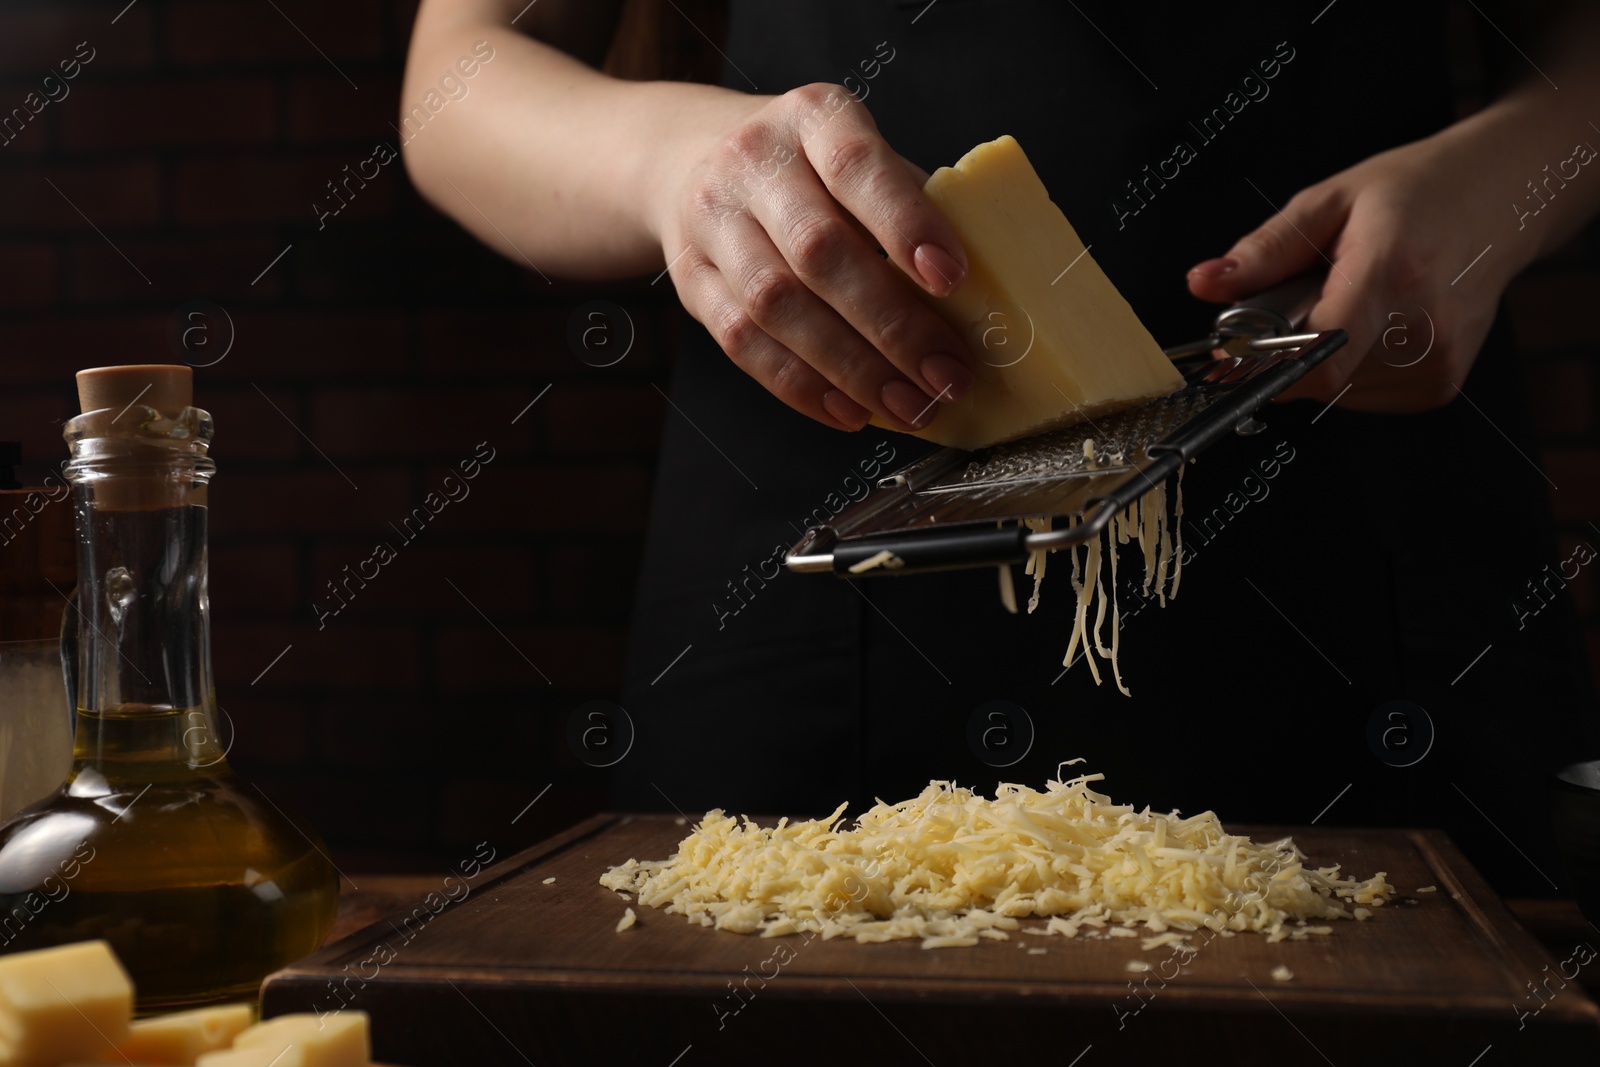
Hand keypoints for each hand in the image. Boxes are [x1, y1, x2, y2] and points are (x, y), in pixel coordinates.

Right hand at [651, 83, 976, 431]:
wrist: (690, 157)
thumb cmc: (806, 166)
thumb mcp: (858, 155)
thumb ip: (911, 207)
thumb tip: (984, 293)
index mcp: (812, 117)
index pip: (857, 167)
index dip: (906, 223)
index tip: (952, 278)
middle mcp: (754, 163)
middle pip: (819, 251)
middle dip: (891, 324)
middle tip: (946, 374)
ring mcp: (714, 222)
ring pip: (776, 306)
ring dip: (851, 368)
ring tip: (908, 405)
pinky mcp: (691, 281)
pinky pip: (743, 344)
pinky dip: (801, 386)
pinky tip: (849, 410)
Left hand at [1185, 128, 1530, 411]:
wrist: (1502, 200)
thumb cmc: (1417, 193)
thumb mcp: (1330, 200)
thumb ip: (1264, 250)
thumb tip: (1204, 282)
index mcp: (1393, 272)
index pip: (1319, 356)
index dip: (1266, 362)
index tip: (1236, 348)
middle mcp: (1425, 326)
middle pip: (1318, 377)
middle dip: (1286, 350)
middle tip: (1299, 303)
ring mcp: (1438, 363)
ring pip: (1336, 393)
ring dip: (1318, 359)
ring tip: (1347, 304)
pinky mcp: (1441, 386)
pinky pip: (1363, 396)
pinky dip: (1348, 368)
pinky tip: (1372, 325)